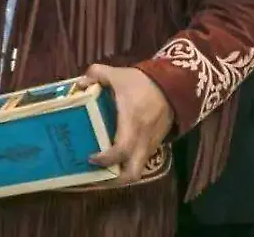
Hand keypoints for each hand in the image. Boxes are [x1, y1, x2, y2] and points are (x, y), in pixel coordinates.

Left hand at [79, 64, 173, 180]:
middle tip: (94, 175)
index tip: (90, 158)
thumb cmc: (143, 82)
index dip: (106, 159)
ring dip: (120, 175)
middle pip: (132, 173)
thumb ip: (96, 74)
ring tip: (100, 171)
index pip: (121, 150)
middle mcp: (143, 139)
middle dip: (113, 180)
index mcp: (132, 122)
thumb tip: (79, 84)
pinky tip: (114, 160)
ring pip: (137, 170)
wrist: (174, 84)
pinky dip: (127, 164)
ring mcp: (151, 144)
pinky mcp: (155, 144)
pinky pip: (141, 161)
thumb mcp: (118, 74)